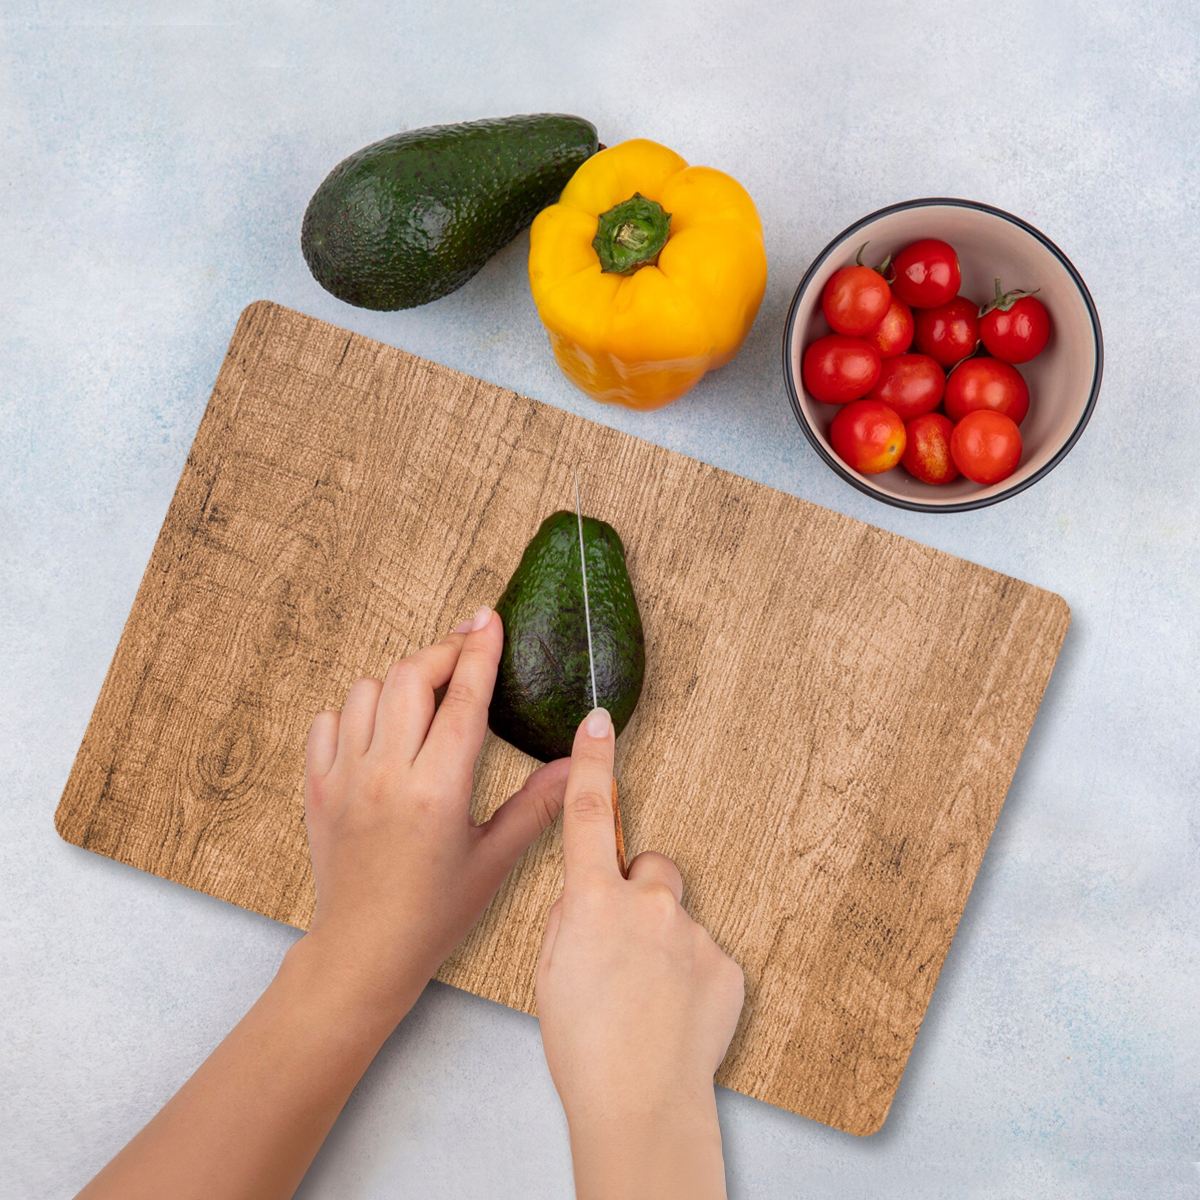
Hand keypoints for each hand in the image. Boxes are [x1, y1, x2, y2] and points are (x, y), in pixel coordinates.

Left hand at [300, 605, 569, 1019]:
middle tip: (465, 653)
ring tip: (425, 698)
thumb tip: (580, 764)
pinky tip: (380, 731)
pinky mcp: (317, 788)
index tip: (488, 618)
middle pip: (410, 676)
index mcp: (437, 791)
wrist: (363, 951)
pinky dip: (355, 712)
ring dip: (399, 682)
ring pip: (367, 691)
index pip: (464, 699)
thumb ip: (538, 805)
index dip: (479, 651)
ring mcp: (345, 779)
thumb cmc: (434, 912)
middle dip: (442, 652)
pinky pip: (328, 722)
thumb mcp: (495, 859)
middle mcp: (387, 776)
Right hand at [536, 707, 743, 1198]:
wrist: (640, 1103)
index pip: (589, 814)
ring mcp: (692, 932)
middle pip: (650, 868)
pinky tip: (675, 1014)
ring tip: (649, 998)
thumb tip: (592, 899)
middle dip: (639, 893)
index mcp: (593, 902)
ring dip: (664, 941)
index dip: (593, 763)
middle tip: (625, 949)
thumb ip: (573, 919)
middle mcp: (648, 904)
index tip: (600, 723)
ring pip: (677, 916)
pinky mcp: (726, 963)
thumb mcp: (552, 971)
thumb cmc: (585, 1047)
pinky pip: (705, 954)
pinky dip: (691, 976)